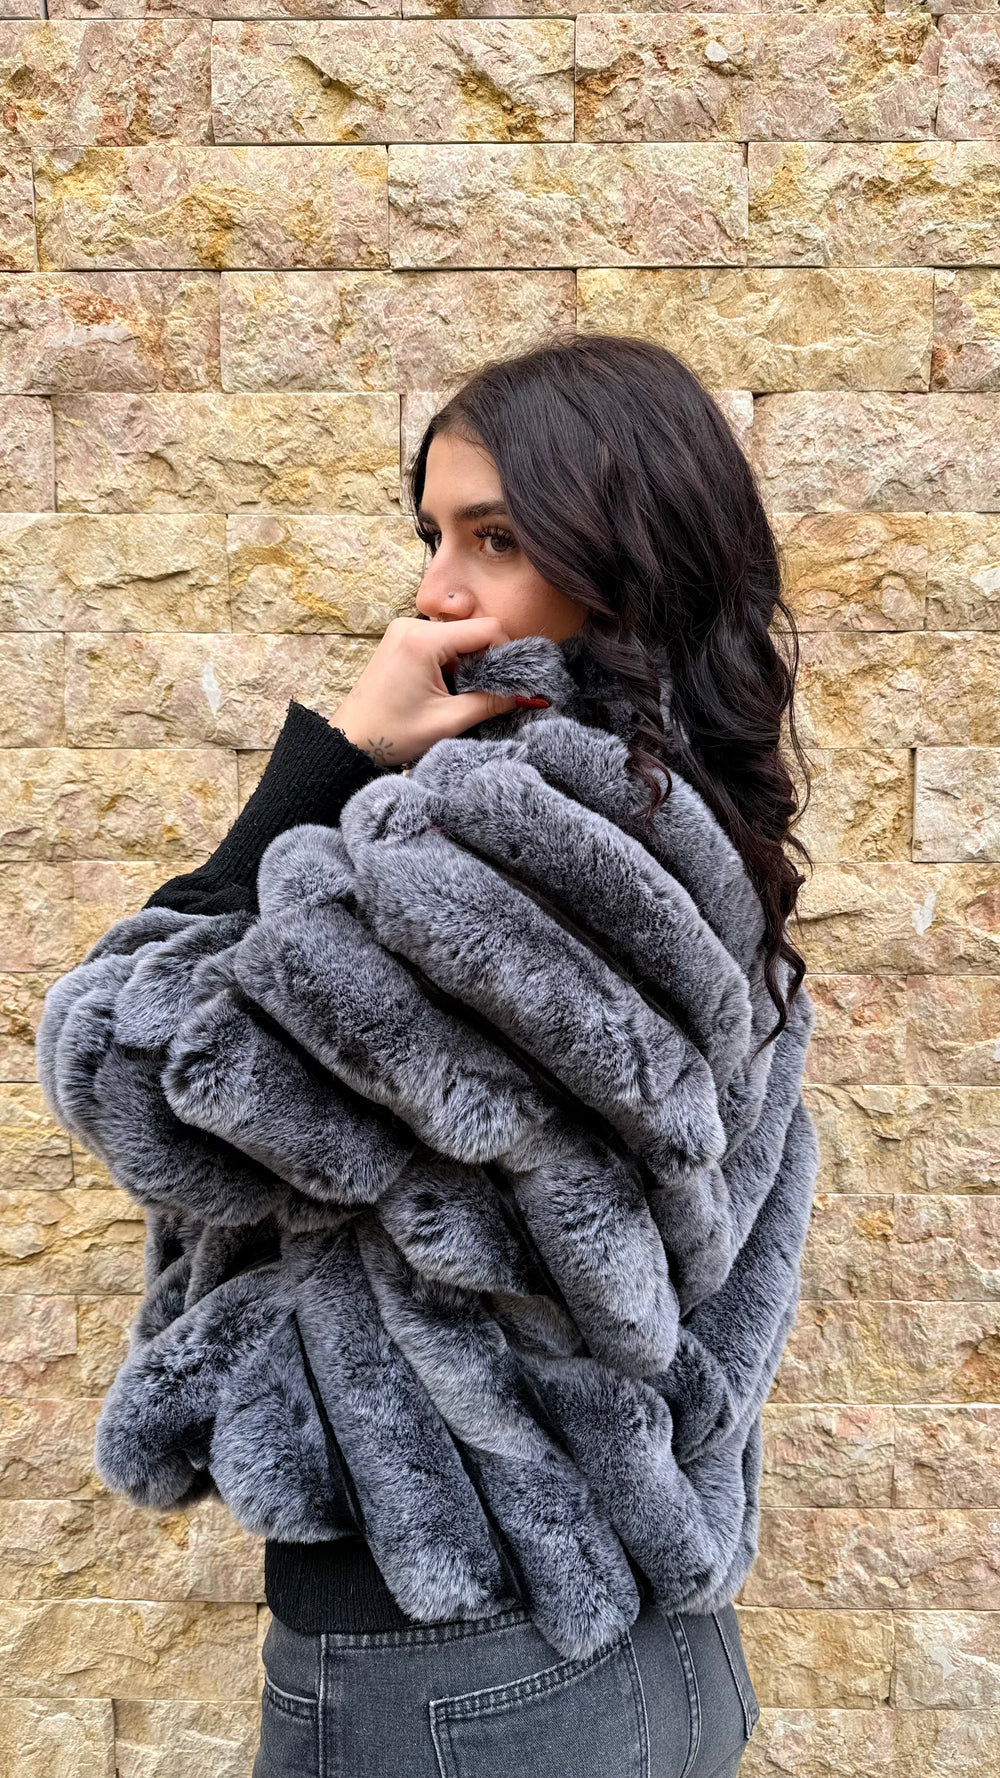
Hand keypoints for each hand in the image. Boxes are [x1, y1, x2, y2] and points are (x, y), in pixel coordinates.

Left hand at [329, 616, 527, 766]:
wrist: (350, 741)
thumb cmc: (392, 734)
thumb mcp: (448, 721)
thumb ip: (492, 703)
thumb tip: (528, 695)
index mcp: (423, 639)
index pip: (487, 628)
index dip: (508, 652)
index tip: (512, 680)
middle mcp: (412, 625)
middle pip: (472, 630)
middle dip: (487, 659)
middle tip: (488, 692)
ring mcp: (404, 630)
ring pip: (458, 637)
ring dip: (469, 662)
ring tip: (461, 694)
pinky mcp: (401, 639)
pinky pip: (440, 642)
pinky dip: (452, 662)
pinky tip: (445, 688)